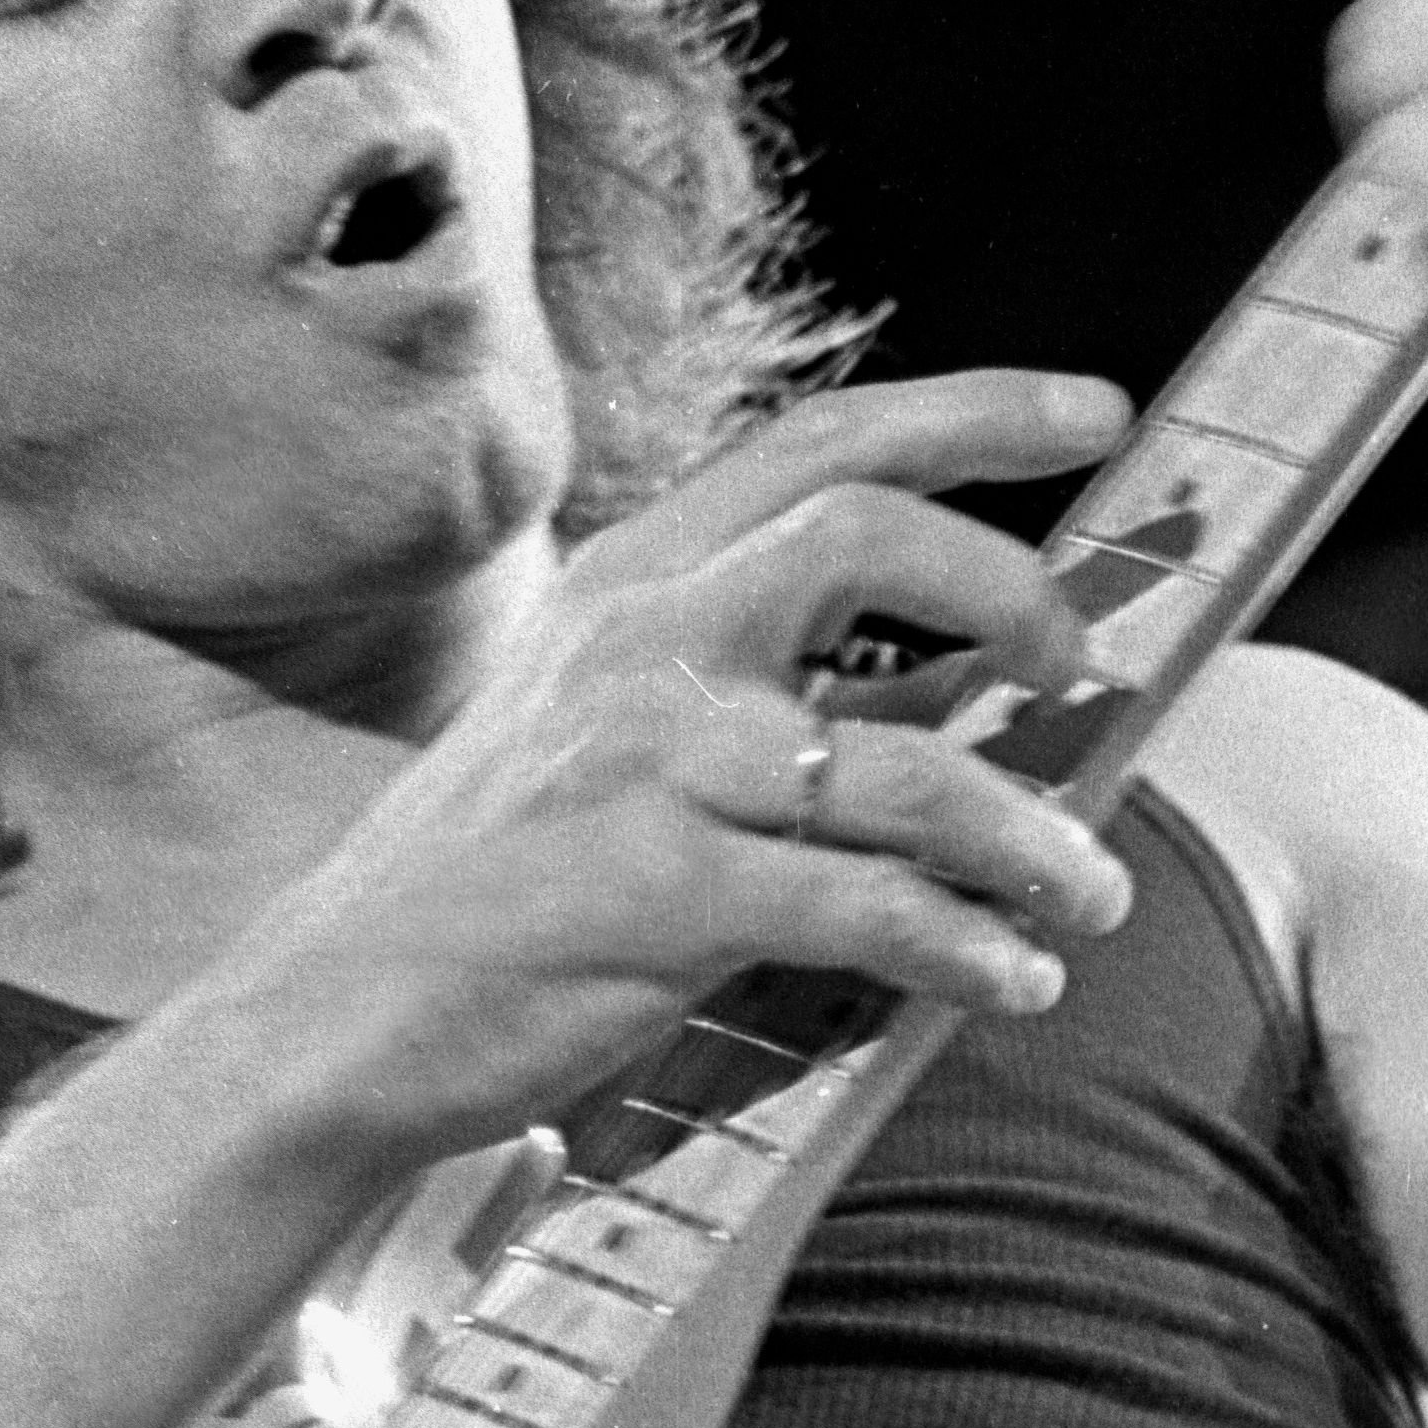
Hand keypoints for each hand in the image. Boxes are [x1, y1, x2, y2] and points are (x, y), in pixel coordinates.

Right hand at [257, 366, 1142, 1155]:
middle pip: (868, 535)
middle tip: (1080, 664)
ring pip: (906, 765)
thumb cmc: (483, 884)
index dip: (974, 411)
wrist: (332, 1016)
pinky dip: (967, 946)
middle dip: (1014, 588)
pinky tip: (1012, 977)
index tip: (1096, 413)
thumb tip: (954, 682)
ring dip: (1032, 832)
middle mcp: (641, 643)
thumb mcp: (598, 730)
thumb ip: (748, 684)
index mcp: (631, 584)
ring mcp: (651, 766)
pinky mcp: (663, 896)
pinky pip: (869, 907)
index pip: (821, 444)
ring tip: (1090, 890)